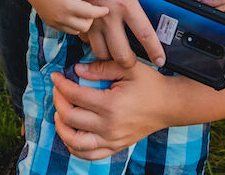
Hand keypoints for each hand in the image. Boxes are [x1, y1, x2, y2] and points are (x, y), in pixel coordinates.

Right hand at [26, 0, 110, 34]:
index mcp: (68, 5)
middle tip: (92, 7)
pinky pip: (67, 30)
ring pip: (76, 31)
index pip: (90, 14)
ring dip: (82, 23)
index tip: (107, 9)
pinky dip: (73, 25)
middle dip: (91, 18)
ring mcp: (55, 22)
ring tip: (82, 11)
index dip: (101, 12)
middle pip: (85, 26)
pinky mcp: (50, 23)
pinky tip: (73, 14)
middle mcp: (61, 17)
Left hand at [49, 61, 173, 159]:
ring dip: (61, 128)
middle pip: (70, 117)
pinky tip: (70, 132)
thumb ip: (101, 68)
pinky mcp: (116, 147)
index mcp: (111, 105)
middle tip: (58, 90)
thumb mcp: (128, 68)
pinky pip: (89, 155)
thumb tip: (76, 71)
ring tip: (59, 114)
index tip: (55, 76)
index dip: (61, 85)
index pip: (75, 96)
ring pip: (75, 142)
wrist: (169, 105)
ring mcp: (112, 140)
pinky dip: (74, 147)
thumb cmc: (149, 85)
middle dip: (58, 101)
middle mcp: (110, 126)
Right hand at [80, 0, 165, 67]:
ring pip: (101, 53)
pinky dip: (93, 42)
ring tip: (115, 48)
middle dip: (129, 63)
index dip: (154, 51)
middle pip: (121, 54)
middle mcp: (108, 16)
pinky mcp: (76, 19)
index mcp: (126, 3)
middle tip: (133, 59)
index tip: (160, 60)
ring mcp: (90, 20)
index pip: (144, 34)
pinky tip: (98, 35)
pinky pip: (85, 41)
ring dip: (109, 54)